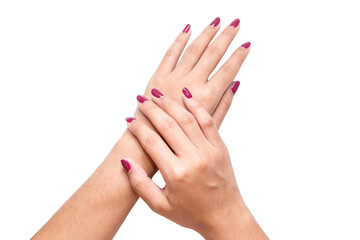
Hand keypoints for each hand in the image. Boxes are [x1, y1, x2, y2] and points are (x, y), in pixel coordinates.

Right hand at [121, 89, 266, 239]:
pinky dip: (196, 107)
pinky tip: (186, 95)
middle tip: (141, 100)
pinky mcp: (220, 147)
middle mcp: (193, 159)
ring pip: (187, 119)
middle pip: (167, 125)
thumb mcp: (160, 205)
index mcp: (176, 174)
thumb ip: (140, 184)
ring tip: (157, 94)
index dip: (137, 128)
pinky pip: (208, 121)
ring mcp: (209, 151)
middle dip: (151, 110)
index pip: (151, 142)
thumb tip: (126, 161)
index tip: (129, 120)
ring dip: (170, 104)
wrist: (224, 216)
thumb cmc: (192, 213)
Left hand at [134, 17, 248, 128]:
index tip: (246, 45)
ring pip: (193, 50)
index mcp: (206, 97)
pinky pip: (170, 54)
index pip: (228, 70)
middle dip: (226, 37)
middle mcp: (191, 84)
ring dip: (206, 34)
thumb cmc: (179, 139)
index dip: (239, 56)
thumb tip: (234, 84)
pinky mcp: (158, 76)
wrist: (148, 142)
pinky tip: (187, 30)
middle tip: (235, 24)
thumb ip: (224, 104)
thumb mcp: (208, 127)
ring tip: (216, 22)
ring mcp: (173, 78)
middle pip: (212, 54)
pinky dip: (179, 40)